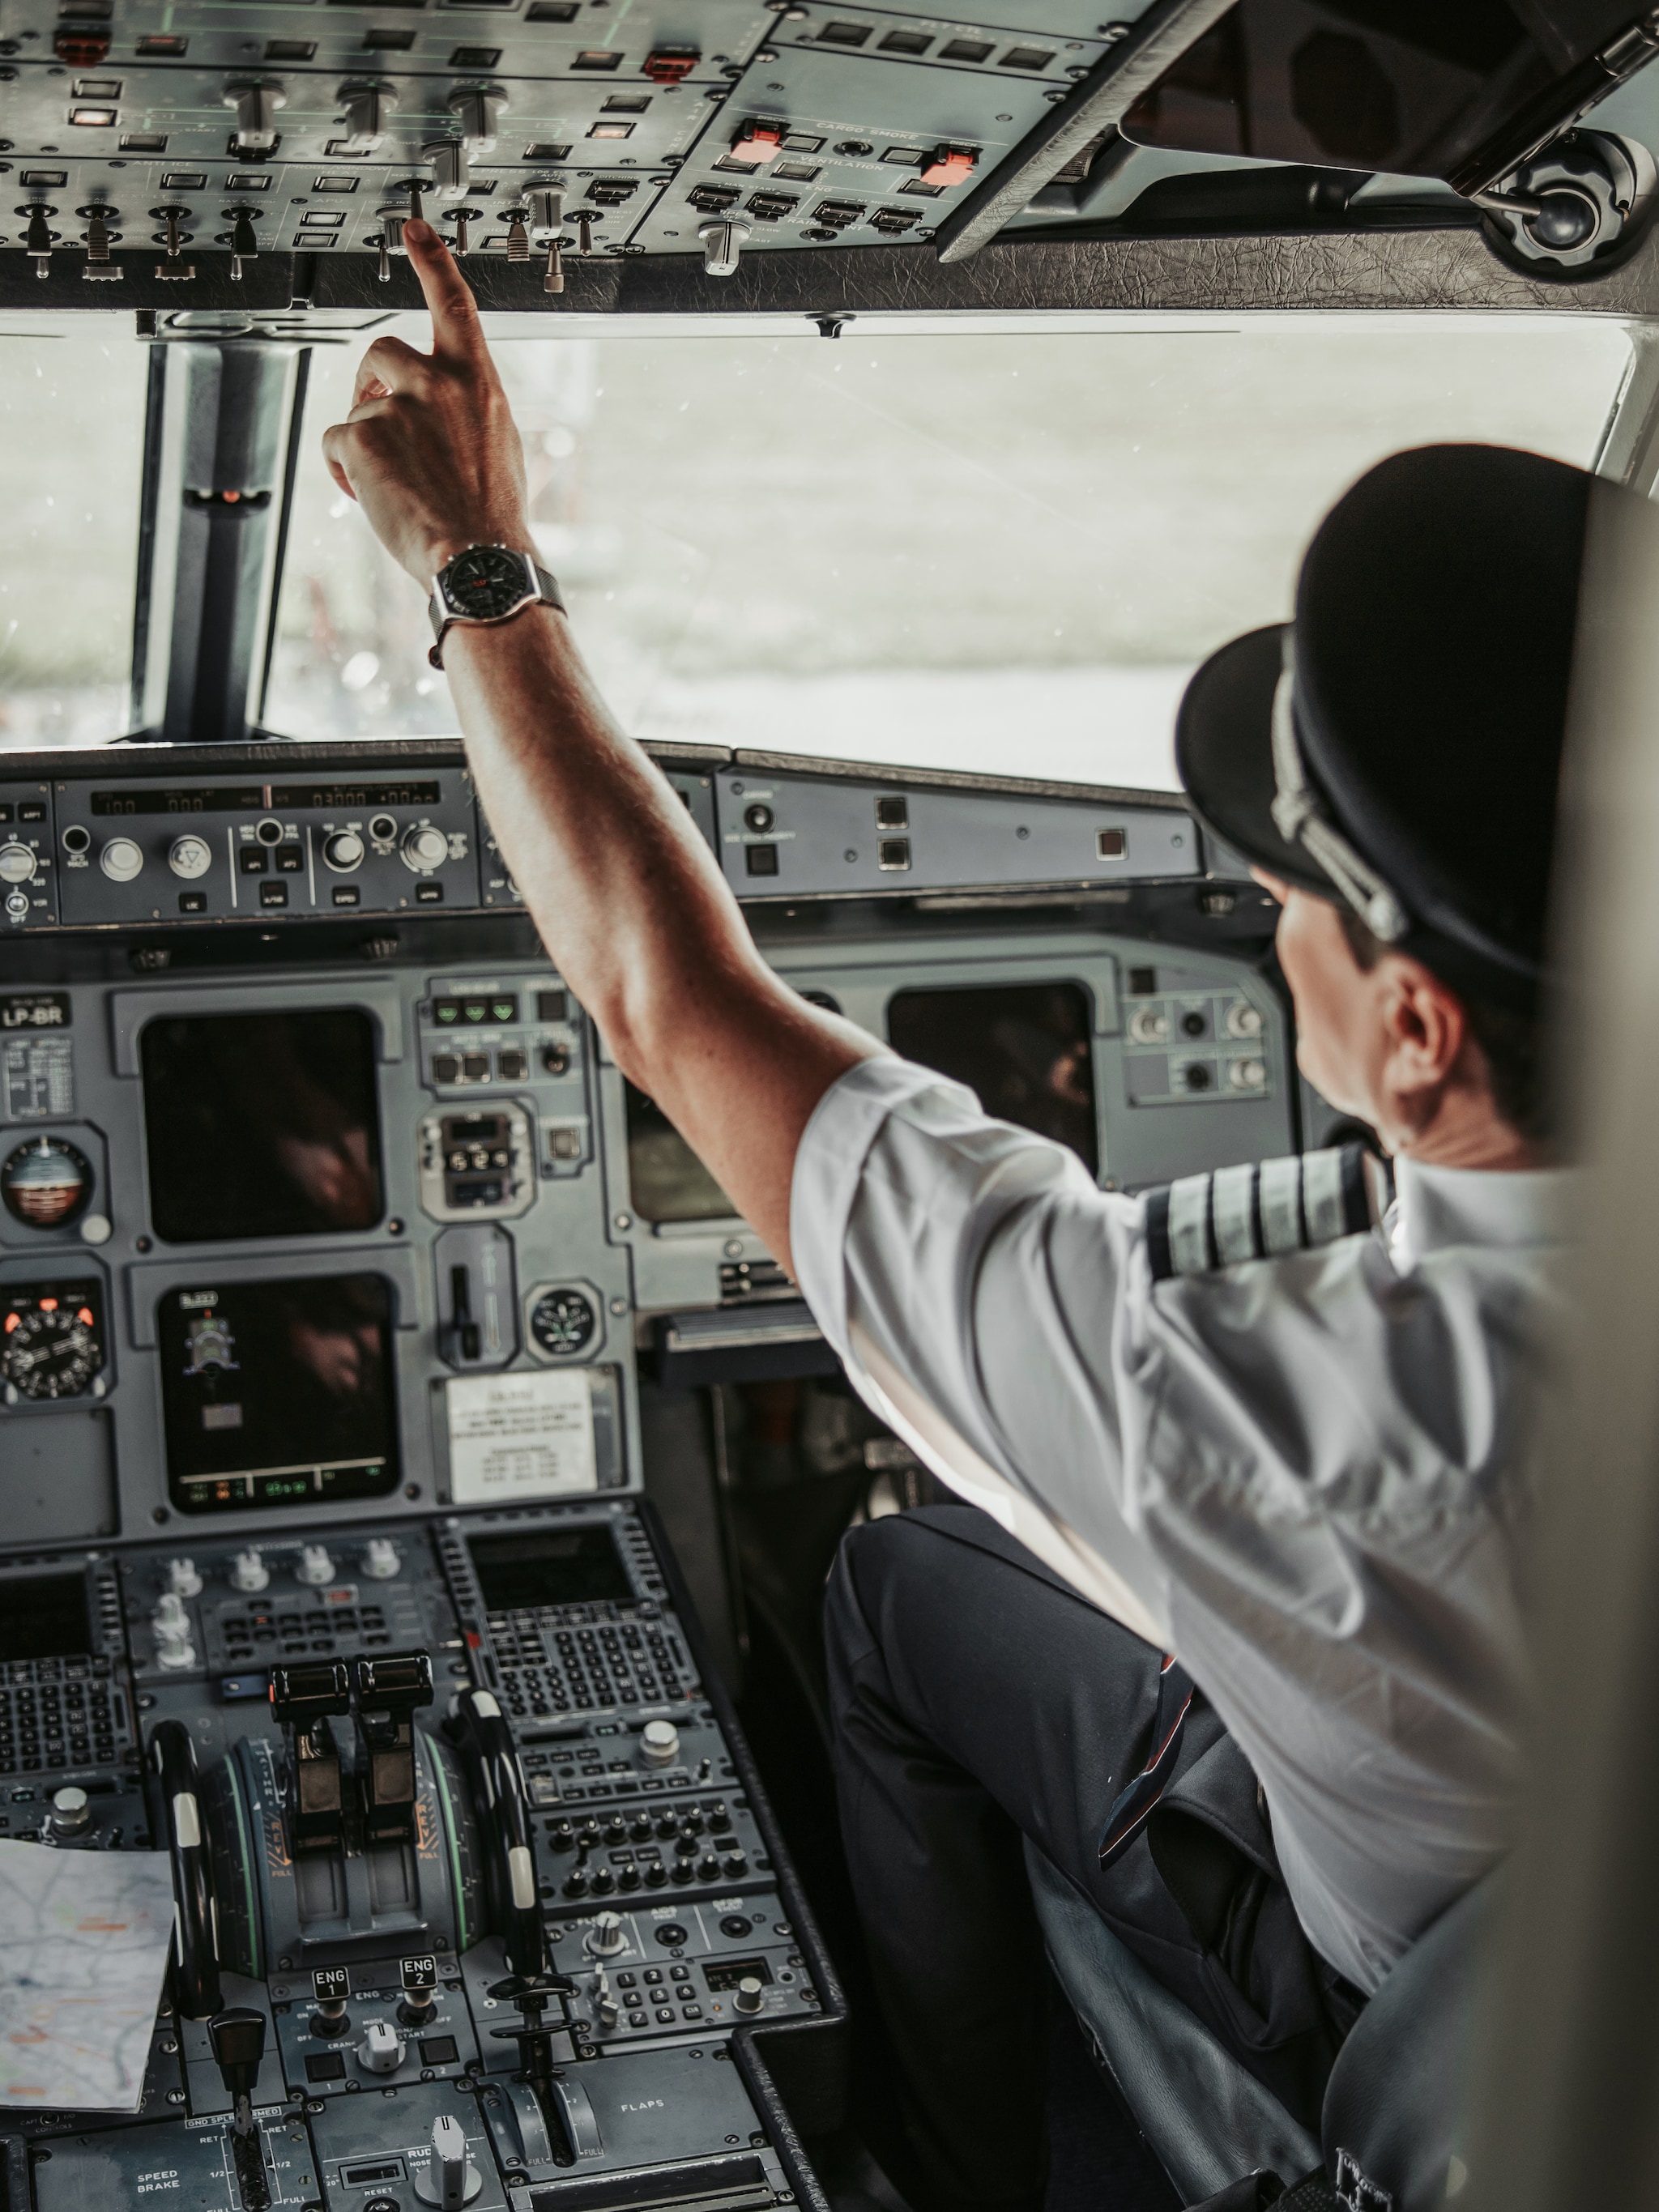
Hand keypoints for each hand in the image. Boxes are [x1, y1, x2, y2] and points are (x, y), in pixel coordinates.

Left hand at [321, 220, 531, 587]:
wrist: (479, 561)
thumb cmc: (495, 517)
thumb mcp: (504, 449)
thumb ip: (475, 412)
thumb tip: (457, 415)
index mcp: (479, 382)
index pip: (454, 302)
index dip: (432, 260)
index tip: (413, 227)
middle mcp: (439, 383)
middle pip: (380, 351)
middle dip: (370, 382)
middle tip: (376, 417)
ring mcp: (399, 408)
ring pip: (358, 407)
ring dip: (364, 439)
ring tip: (391, 483)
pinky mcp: (363, 437)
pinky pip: (337, 441)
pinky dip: (345, 470)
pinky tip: (370, 495)